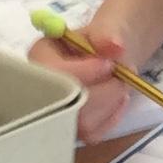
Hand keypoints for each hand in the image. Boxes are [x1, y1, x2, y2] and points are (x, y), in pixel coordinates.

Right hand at [27, 26, 135, 141]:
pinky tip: (115, 99)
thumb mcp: (103, 29)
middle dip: (104, 90)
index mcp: (39, 56)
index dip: (84, 72)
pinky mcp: (70, 131)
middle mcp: (40, 88)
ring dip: (111, 102)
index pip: (53, 72)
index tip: (109, 65)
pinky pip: (93, 133)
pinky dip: (112, 115)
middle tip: (123, 76)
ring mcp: (53, 114)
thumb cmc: (98, 43)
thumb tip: (115, 45)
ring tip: (119, 84)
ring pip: (83, 122)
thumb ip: (107, 34)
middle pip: (66, 103)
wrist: (105, 60)